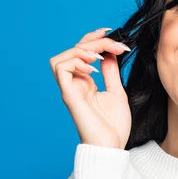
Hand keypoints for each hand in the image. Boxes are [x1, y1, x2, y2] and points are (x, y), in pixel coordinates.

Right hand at [49, 28, 131, 148]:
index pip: (81, 52)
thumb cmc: (113, 126)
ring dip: (81, 50)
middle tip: (116, 46)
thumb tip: (108, 54)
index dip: (93, 38)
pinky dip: (75, 62)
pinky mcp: (69, 95)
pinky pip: (61, 69)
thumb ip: (110, 72)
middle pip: (74, 50)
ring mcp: (70, 89)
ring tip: (100, 56)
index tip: (110, 32)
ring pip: (61, 58)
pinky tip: (92, 68)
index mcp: (85, 82)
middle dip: (95, 41)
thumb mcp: (117, 91)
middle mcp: (74, 84)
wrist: (112, 146)